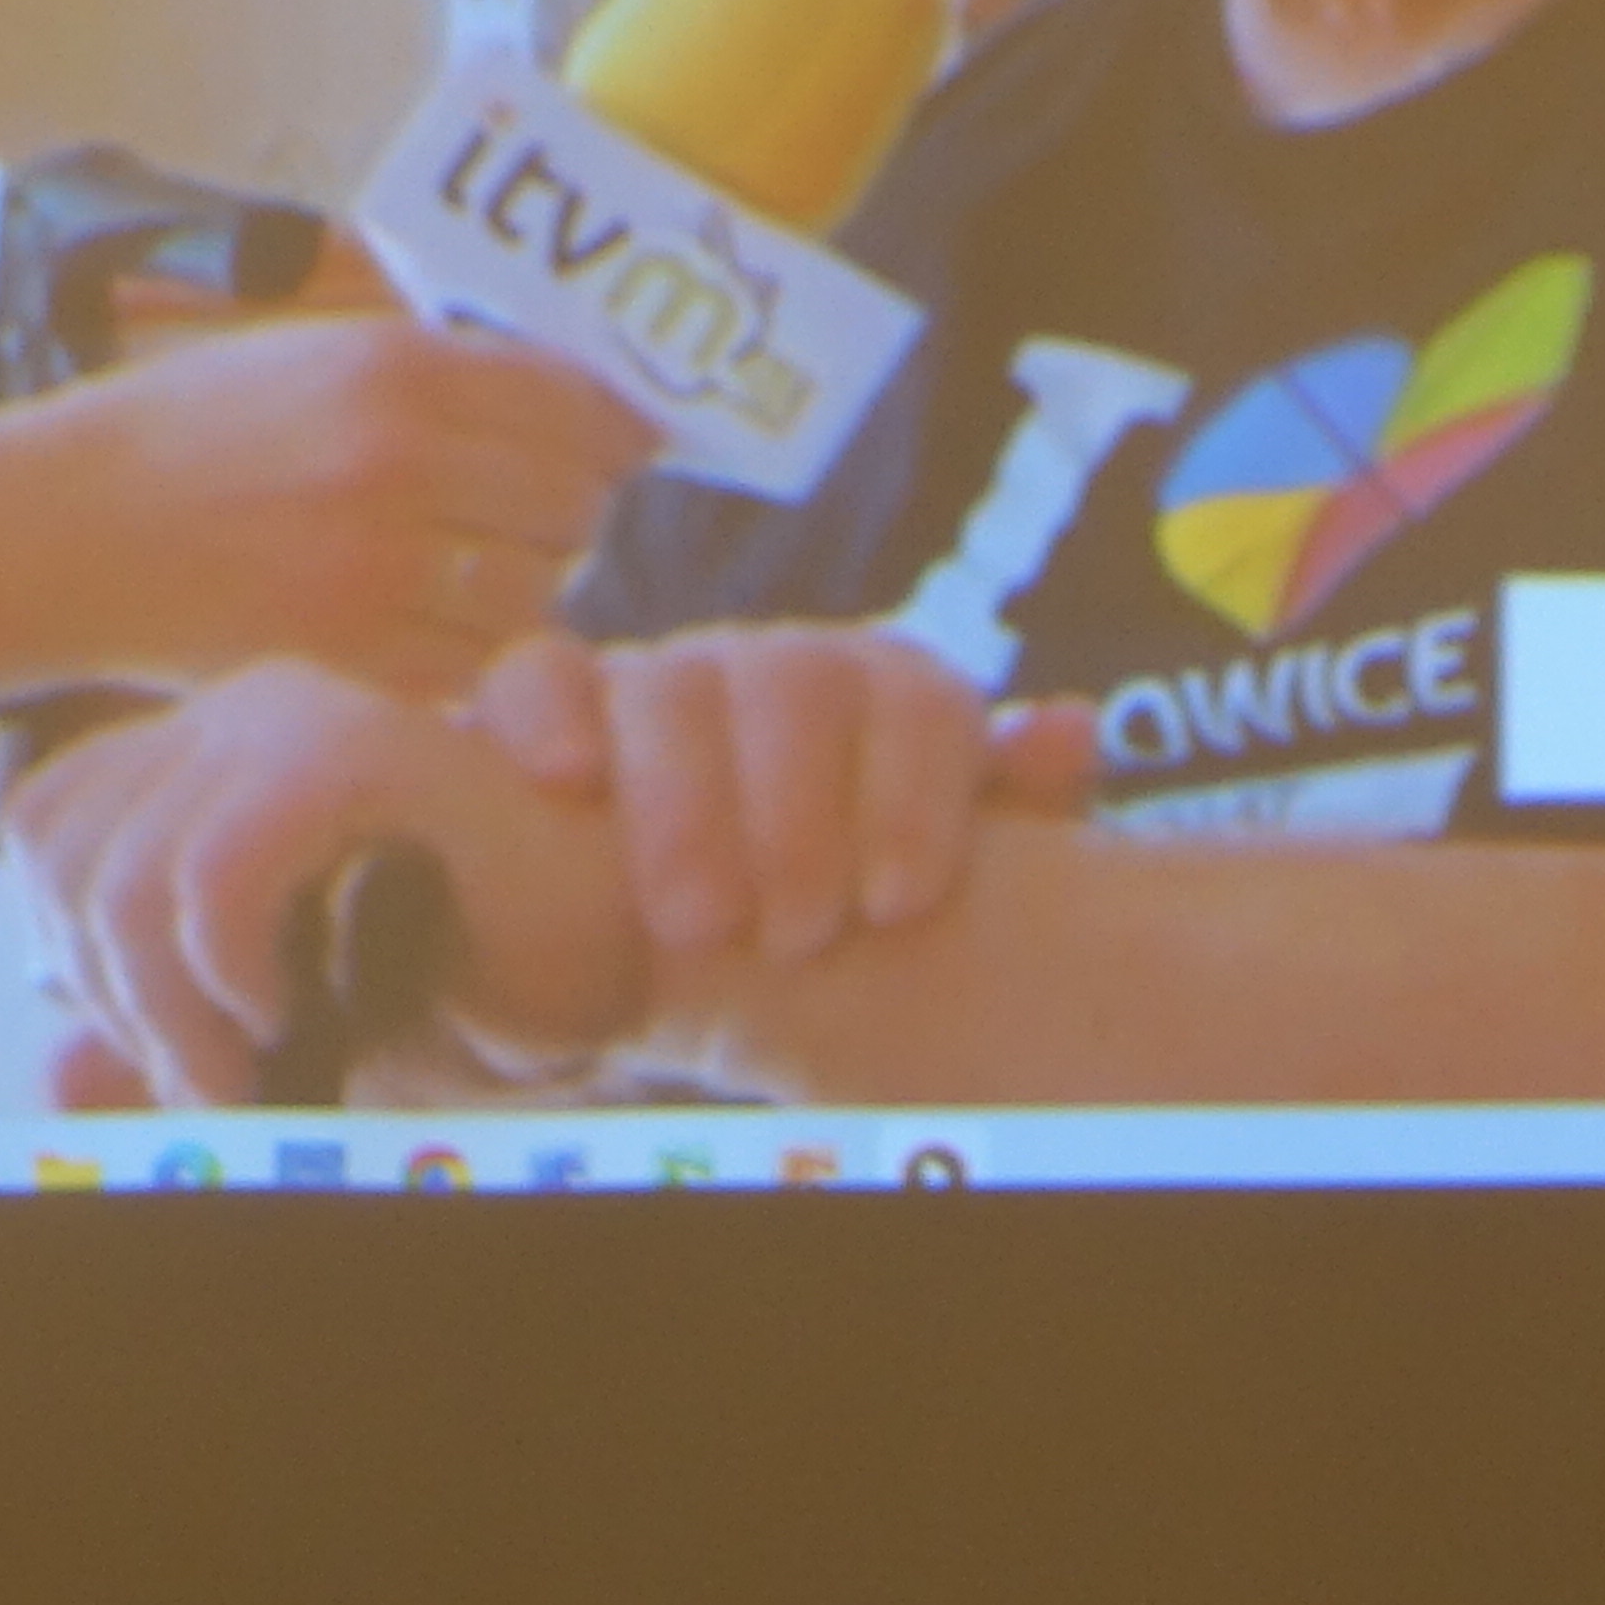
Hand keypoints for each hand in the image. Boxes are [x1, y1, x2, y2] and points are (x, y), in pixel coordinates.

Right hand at [0, 313, 655, 758]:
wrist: (58, 531)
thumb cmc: (186, 435)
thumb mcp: (310, 355)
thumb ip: (441, 374)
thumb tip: (581, 404)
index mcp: (394, 368)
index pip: (574, 402)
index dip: (616, 431)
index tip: (626, 448)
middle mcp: (398, 461)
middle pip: (574, 503)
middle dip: (569, 513)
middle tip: (532, 519)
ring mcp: (376, 569)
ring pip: (538, 592)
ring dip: (525, 589)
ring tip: (467, 575)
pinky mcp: (350, 660)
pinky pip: (476, 666)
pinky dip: (475, 656)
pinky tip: (429, 629)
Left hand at [0, 663, 647, 1106]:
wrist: (612, 962)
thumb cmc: (459, 985)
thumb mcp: (274, 1033)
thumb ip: (160, 1044)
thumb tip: (48, 1078)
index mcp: (210, 742)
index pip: (43, 825)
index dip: (69, 952)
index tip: (165, 1039)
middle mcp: (242, 704)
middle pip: (62, 846)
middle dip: (114, 998)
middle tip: (210, 1079)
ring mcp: (302, 714)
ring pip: (130, 870)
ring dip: (173, 1007)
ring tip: (252, 1063)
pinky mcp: (365, 751)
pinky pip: (220, 868)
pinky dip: (229, 969)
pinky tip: (287, 1009)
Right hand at [477, 626, 1092, 965]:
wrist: (706, 931)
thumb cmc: (844, 900)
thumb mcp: (936, 868)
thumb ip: (1014, 805)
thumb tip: (1064, 728)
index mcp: (886, 694)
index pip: (917, 696)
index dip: (913, 794)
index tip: (897, 903)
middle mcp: (778, 670)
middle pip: (796, 683)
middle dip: (796, 813)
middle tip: (796, 934)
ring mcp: (666, 679)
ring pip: (674, 683)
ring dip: (685, 801)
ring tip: (699, 923)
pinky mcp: (558, 706)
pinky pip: (540, 674)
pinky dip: (548, 713)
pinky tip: (569, 780)